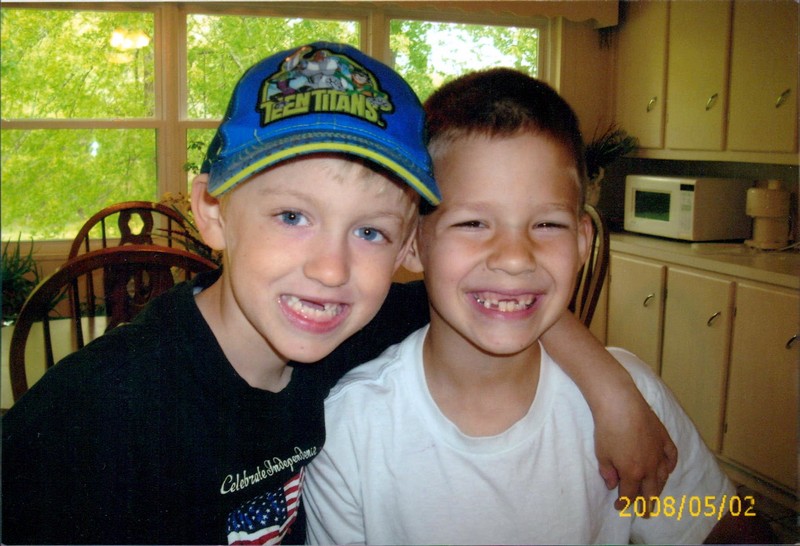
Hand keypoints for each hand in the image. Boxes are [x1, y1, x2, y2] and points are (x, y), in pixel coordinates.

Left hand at [594, 392, 677, 515]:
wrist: (620, 403)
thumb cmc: (607, 429)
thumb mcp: (602, 454)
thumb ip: (608, 472)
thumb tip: (613, 484)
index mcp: (633, 473)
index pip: (630, 495)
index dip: (624, 503)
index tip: (619, 506)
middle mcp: (650, 467)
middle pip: (650, 491)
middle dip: (647, 504)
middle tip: (646, 513)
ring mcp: (659, 453)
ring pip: (663, 477)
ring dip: (659, 488)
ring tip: (656, 495)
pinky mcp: (664, 438)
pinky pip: (672, 457)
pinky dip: (671, 466)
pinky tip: (669, 470)